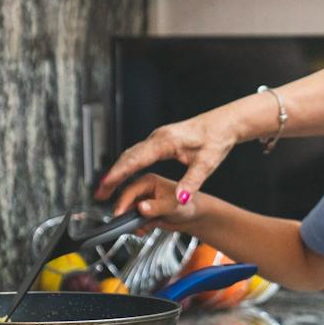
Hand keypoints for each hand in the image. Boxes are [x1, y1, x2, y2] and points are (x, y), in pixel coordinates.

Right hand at [94, 107, 238, 206]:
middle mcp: (157, 138)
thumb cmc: (217, 139)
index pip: (135, 159)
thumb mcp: (206, 163)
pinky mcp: (160, 141)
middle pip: (127, 157)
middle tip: (99, 193)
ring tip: (106, 188)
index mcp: (165, 142)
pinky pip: (138, 153)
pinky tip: (123, 175)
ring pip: (131, 154)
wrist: (224, 124)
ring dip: (118, 170)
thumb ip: (191, 182)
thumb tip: (180, 199)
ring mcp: (157, 138)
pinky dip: (127, 165)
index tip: (105, 185)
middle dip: (112, 176)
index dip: (119, 173)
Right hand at [111, 173, 199, 229]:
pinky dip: (136, 226)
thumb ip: (157, 207)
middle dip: (121, 212)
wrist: (194, 216)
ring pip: (127, 211)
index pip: (130, 189)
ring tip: (140, 230)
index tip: (118, 214)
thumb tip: (141, 207)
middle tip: (122, 225)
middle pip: (124, 199)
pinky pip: (133, 219)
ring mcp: (142, 200)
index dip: (122, 201)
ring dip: (130, 222)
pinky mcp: (143, 210)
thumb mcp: (173, 206)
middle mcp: (143, 188)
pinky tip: (144, 230)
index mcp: (149, 180)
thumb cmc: (189, 205)